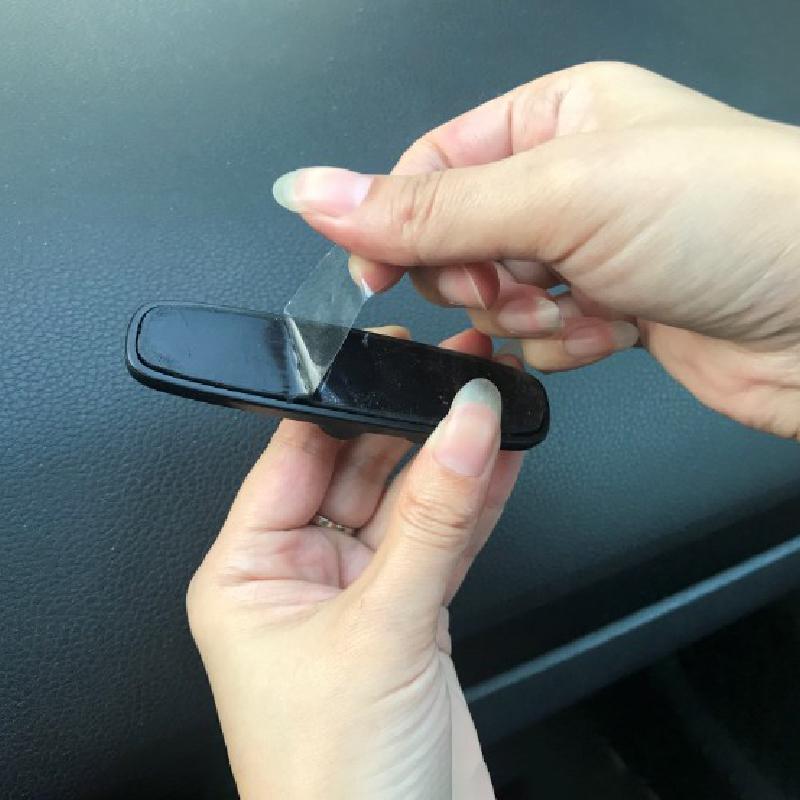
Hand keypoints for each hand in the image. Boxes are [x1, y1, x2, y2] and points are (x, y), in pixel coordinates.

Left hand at [187, 327, 523, 799]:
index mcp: (247, 575)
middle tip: (458, 372)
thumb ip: (432, 521)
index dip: (345, 401)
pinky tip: (502, 458)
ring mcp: (360, 596)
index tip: (390, 355)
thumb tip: (463, 430)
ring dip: (451, 454)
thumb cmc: (334, 785)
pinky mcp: (413, 618)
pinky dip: (476, 501)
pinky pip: (444, 540)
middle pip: (358, 470)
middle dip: (410, 420)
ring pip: (409, 502)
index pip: (294, 456)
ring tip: (490, 399)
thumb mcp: (381, 631)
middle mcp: (299, 579)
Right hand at [271, 62, 799, 438]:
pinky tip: (614, 331)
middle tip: (517, 281)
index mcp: (554, 117)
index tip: (378, 272)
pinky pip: (542, 338)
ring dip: (524, 316)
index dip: (396, 222)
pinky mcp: (614, 310)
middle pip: (458, 238)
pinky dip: (565, 345)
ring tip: (580, 306)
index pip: (431, 169)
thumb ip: (427, 208)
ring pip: (496, 296)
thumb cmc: (737, 216)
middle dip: (476, 274)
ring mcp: (592, 249)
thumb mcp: (559, 195)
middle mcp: (571, 179)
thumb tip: (315, 192)